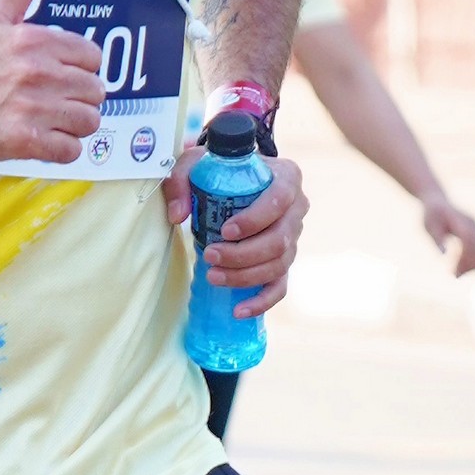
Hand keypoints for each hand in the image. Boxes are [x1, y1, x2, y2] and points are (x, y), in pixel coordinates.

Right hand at [0, 0, 102, 166]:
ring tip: (46, 120)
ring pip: (89, 121)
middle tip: (49, 101)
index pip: (93, 58)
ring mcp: (32, 107)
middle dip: (77, 99)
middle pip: (95, 91)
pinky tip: (41, 140)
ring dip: (72, 126)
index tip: (55, 75)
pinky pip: (72, 150)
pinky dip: (61, 150)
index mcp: (34, 40)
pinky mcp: (27, 140)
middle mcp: (36, 70)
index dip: (78, 69)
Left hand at [166, 142, 306, 308]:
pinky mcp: (284, 261)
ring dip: (246, 276)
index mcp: (286, 178)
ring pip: (279, 265)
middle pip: (279, 240)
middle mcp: (297, 208)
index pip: (278, 201)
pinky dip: (262, 301)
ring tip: (213, 276)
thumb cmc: (221, 169)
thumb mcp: (198, 163)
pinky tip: (239, 310)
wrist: (237, 181)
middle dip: (243, 254)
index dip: (254, 220)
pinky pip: (280, 286)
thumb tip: (177, 215)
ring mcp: (294, 238)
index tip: (225, 230)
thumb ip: (181, 180)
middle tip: (210, 255)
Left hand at [420, 193, 474, 275]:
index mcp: (460, 220)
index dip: (464, 258)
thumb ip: (437, 238)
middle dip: (468, 266)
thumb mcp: (429, 226)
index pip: (468, 241)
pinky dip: (474, 263)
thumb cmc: (431, 214)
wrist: (438, 201)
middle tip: (454, 275)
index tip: (454, 272)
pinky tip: (461, 267)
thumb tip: (443, 255)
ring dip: (473, 267)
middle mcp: (473, 225)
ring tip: (457, 273)